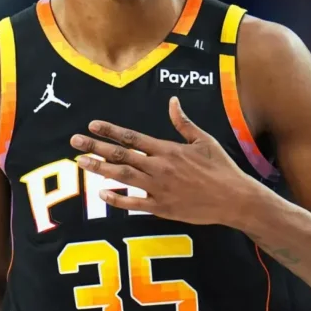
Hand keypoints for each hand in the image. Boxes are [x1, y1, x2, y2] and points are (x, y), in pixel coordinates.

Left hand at [69, 97, 257, 225]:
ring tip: (81, 162)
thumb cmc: (221, 168)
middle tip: (74, 142)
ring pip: (123, 177)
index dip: (110, 131)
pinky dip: (117, 199)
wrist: (235, 199)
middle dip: (96, 147)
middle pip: (121, 155)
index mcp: (168, 150)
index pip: (132, 137)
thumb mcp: (204, 140)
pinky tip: (101, 194)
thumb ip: (183, 123)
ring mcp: (159, 189)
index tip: (92, 125)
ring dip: (100, 169)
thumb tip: (172, 101)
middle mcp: (160, 167)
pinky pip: (134, 204)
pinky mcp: (162, 208)